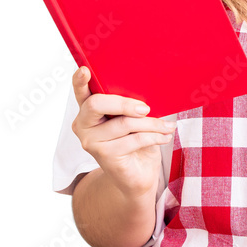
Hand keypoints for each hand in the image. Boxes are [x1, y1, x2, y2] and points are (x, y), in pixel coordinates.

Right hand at [71, 67, 176, 196]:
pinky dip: (154, 136)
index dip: (79, 81)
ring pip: (123, 123)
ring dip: (151, 124)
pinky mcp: (105, 156)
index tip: (85, 70)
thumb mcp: (132, 118)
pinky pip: (134, 139)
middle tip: (146, 108)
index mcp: (88, 110)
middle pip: (97, 104)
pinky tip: (164, 137)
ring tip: (167, 126)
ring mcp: (91, 142)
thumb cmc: (134, 142)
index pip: (80, 92)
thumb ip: (130, 104)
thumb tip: (148, 89)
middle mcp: (83, 125)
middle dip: (125, 103)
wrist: (137, 175)